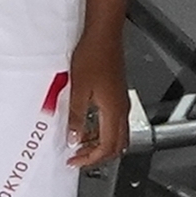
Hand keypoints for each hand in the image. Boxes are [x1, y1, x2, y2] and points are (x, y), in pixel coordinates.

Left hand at [66, 34, 129, 168]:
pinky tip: (86, 126)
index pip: (107, 147)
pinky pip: (114, 123)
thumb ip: (77, 117)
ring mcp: (121, 102)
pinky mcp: (117, 95)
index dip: (91, 159)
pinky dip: (102, 132)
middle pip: (116, 146)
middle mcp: (121, 109)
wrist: (103, 36)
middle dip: (97, 156)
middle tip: (78, 157)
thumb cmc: (92, 56)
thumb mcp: (78, 90)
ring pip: (117, 135)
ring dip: (100, 144)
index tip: (75, 161)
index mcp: (113, 111)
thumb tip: (74, 138)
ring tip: (80, 144)